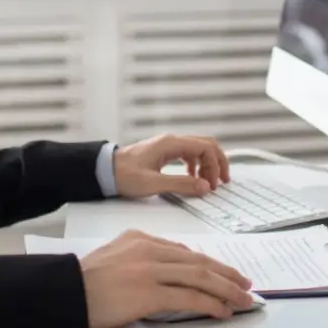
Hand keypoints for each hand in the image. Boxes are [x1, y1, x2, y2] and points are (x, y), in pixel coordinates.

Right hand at [80, 230, 254, 327]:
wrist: (64, 292)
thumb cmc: (84, 282)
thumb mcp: (113, 258)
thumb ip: (139, 258)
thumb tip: (166, 273)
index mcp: (139, 239)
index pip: (183, 251)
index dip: (208, 264)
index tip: (223, 273)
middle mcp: (148, 250)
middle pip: (198, 261)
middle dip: (225, 274)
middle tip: (245, 283)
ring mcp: (150, 270)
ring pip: (199, 276)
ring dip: (226, 289)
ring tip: (243, 299)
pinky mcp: (149, 292)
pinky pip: (189, 297)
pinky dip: (210, 304)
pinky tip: (223, 310)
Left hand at [112, 133, 229, 198]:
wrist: (105, 170)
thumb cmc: (124, 175)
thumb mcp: (154, 183)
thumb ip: (181, 184)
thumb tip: (204, 187)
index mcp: (171, 144)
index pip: (206, 148)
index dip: (216, 166)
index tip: (215, 184)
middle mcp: (172, 141)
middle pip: (206, 145)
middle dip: (217, 162)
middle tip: (222, 182)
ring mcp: (168, 145)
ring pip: (198, 149)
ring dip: (207, 165)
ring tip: (207, 184)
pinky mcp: (164, 152)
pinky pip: (188, 154)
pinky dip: (196, 165)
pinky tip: (192, 178)